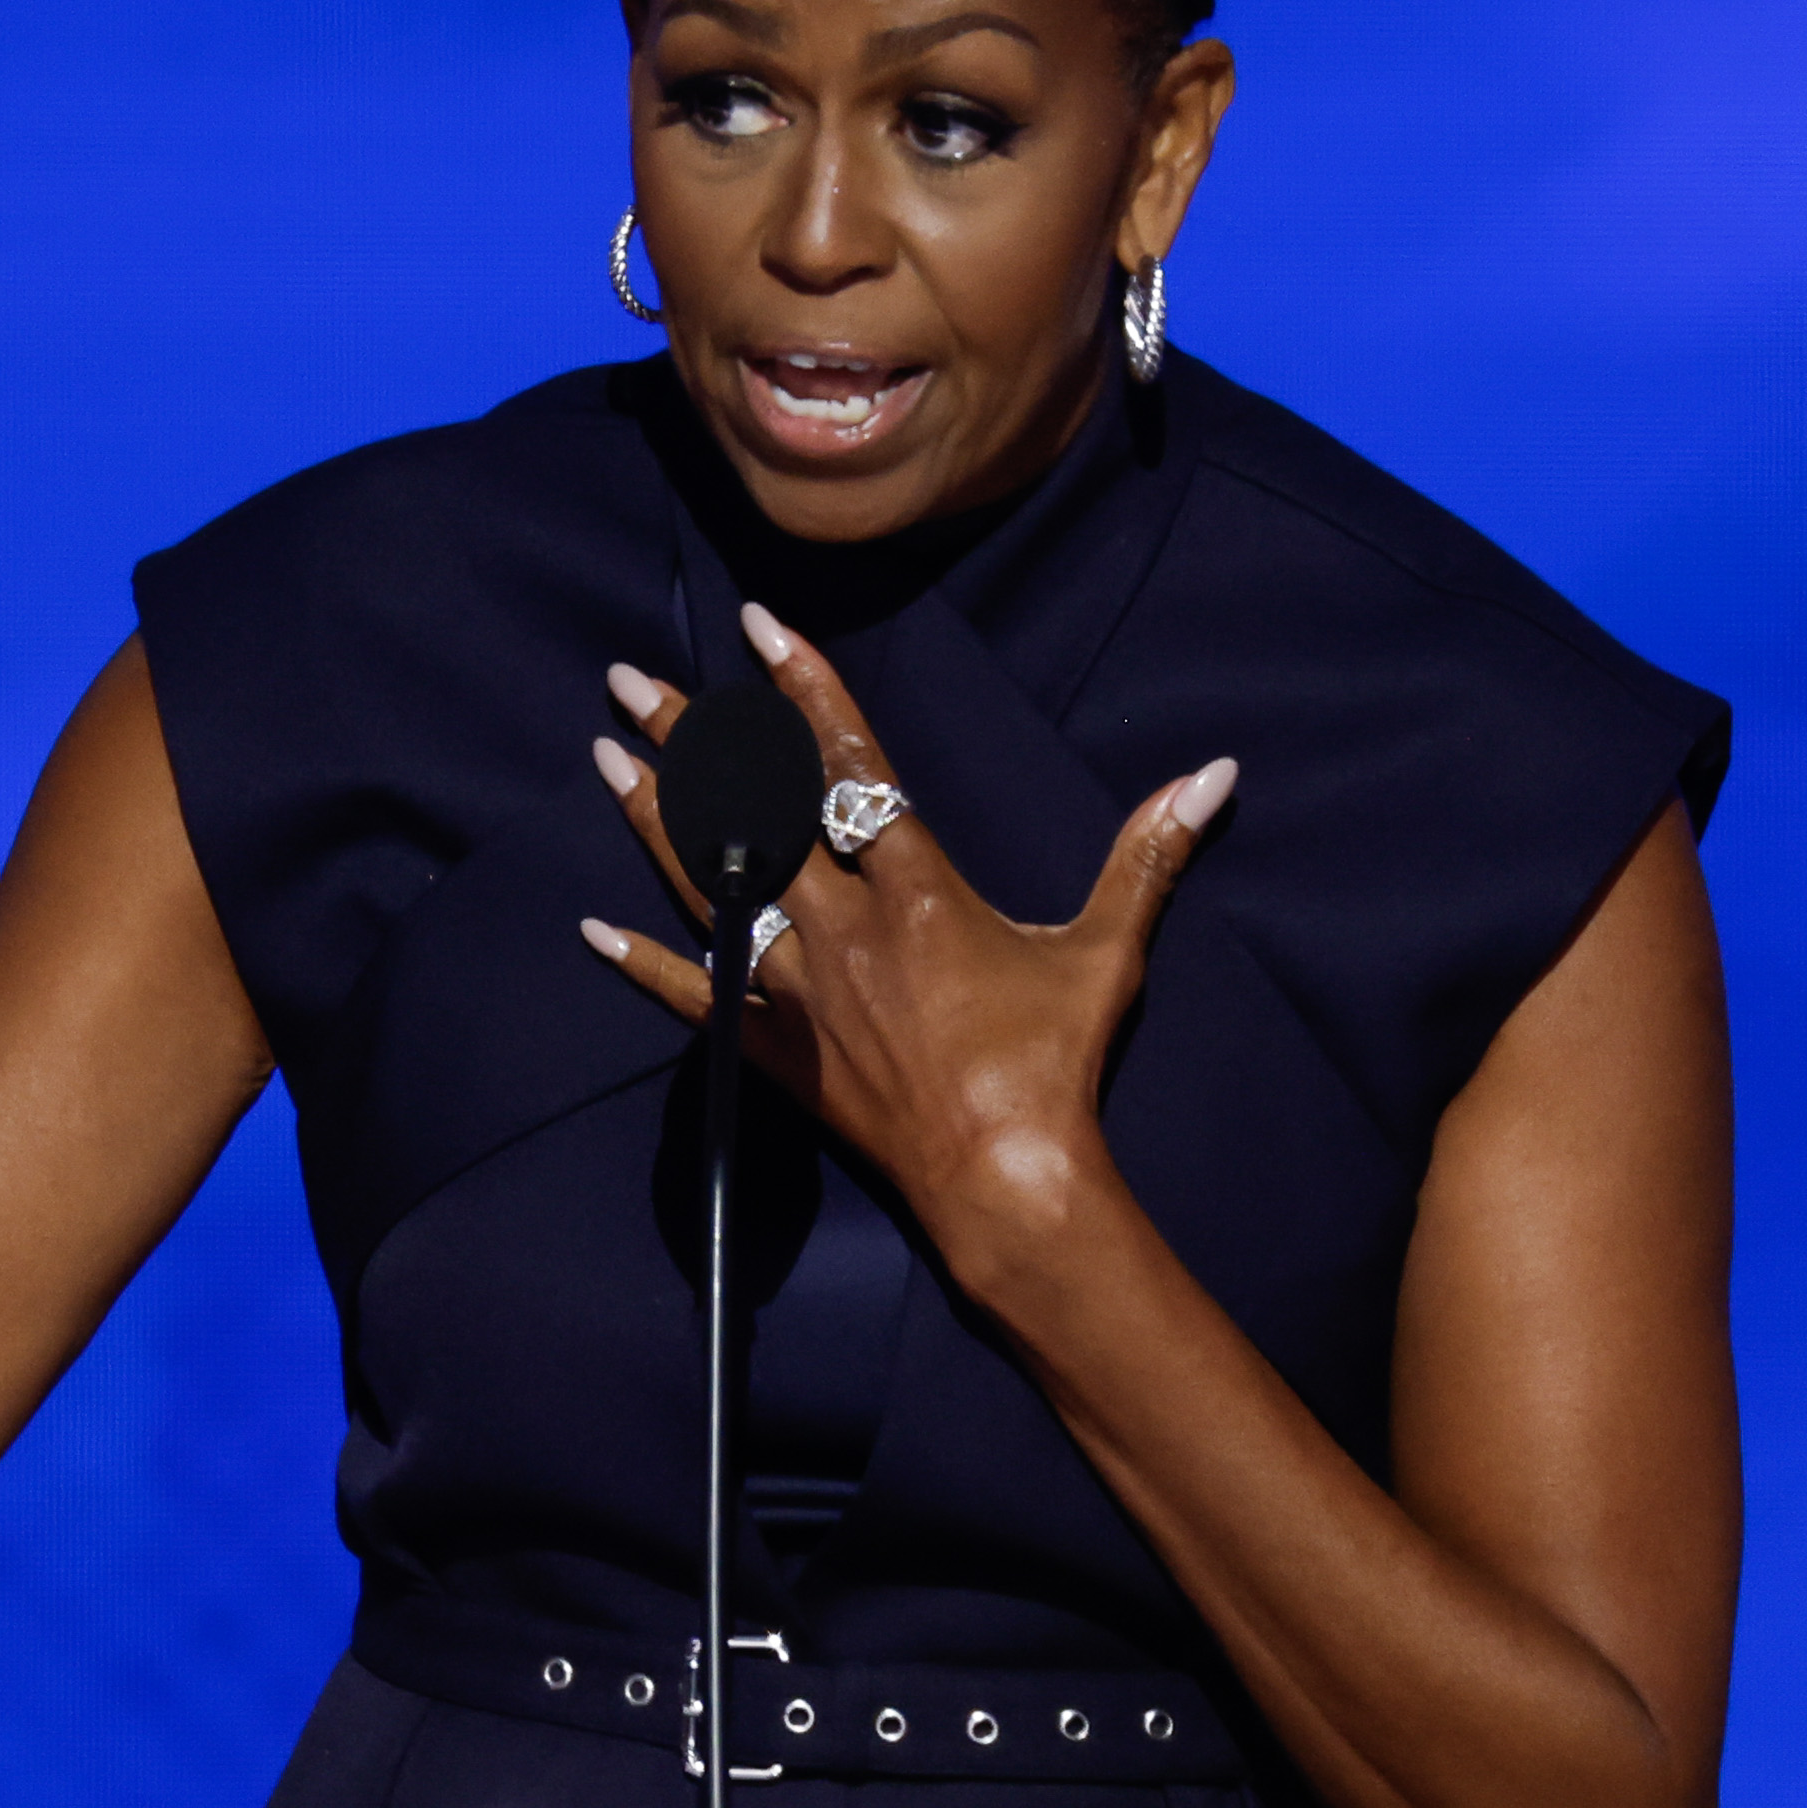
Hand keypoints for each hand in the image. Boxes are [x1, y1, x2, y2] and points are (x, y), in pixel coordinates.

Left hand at [580, 600, 1234, 1249]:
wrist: (1006, 1180)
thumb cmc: (1055, 1064)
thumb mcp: (1107, 950)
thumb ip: (1148, 854)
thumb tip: (1214, 774)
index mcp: (914, 891)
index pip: (848, 765)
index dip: (804, 689)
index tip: (758, 627)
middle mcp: (840, 928)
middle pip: (749, 812)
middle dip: (689, 738)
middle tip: (630, 679)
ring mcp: (796, 991)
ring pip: (709, 885)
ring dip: (653, 818)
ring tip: (607, 758)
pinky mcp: (775, 1053)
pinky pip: (693, 999)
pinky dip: (642, 962)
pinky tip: (592, 927)